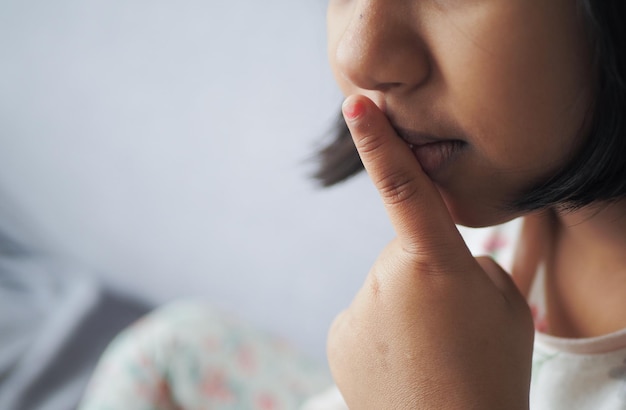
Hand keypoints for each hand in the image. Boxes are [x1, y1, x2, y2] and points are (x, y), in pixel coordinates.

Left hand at [327, 95, 534, 408]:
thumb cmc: (491, 374)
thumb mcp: (505, 306)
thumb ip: (471, 264)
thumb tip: (439, 257)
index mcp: (434, 264)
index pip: (404, 189)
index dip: (379, 142)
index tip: (355, 105)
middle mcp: (384, 279)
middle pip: (405, 250)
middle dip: (427, 271)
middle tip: (451, 322)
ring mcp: (356, 309)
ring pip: (386, 285)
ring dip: (407, 305)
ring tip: (431, 348)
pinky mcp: (339, 335)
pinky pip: (366, 314)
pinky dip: (384, 329)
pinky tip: (404, 360)